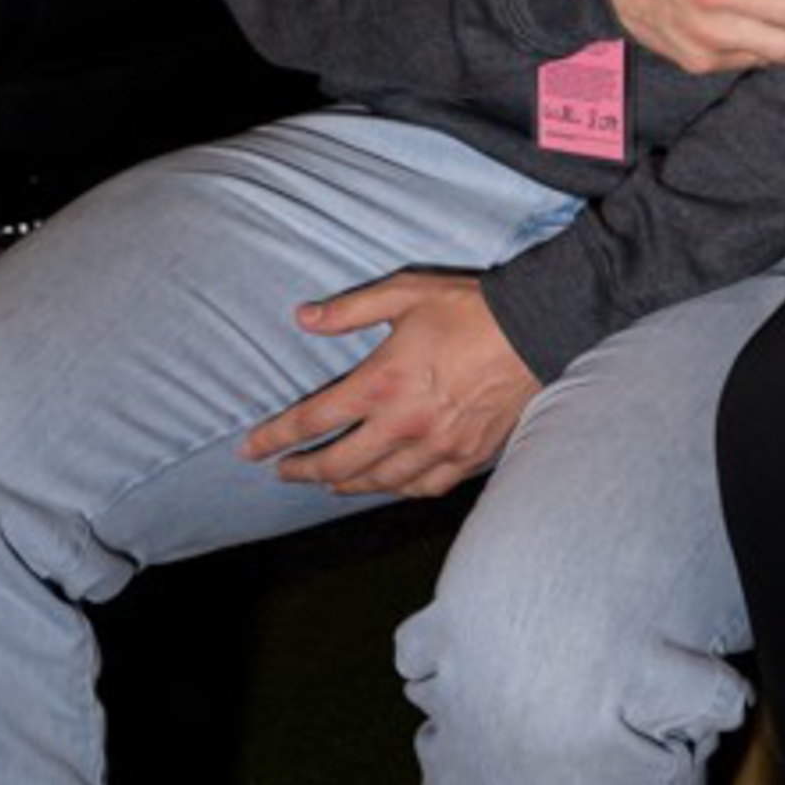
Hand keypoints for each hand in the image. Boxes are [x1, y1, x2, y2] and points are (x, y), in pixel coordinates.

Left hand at [239, 270, 537, 498]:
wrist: (534, 329)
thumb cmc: (467, 308)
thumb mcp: (403, 295)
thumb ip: (349, 310)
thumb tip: (303, 318)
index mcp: (380, 384)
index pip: (312, 421)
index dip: (274, 438)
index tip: (250, 450)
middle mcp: (402, 425)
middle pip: (337, 464)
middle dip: (302, 470)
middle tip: (284, 470)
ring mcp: (436, 447)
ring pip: (378, 482)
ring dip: (344, 485)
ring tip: (327, 482)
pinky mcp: (466, 457)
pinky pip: (422, 487)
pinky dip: (396, 489)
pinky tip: (387, 484)